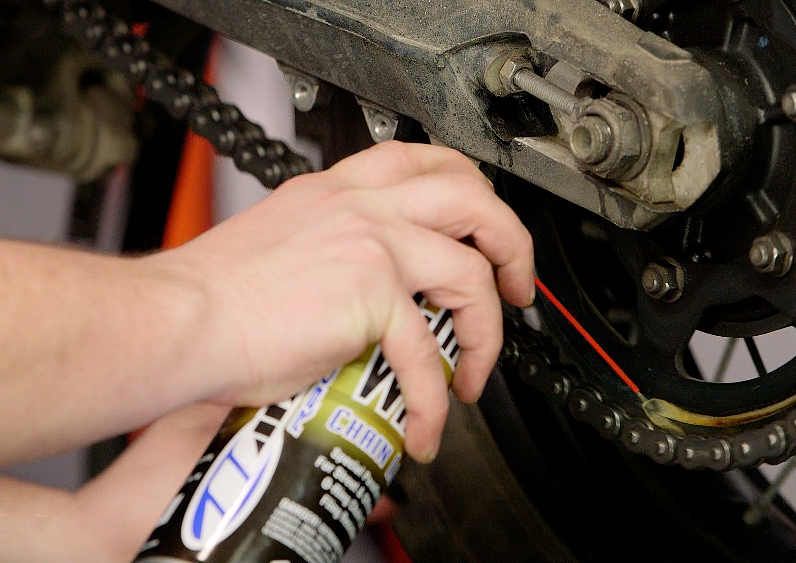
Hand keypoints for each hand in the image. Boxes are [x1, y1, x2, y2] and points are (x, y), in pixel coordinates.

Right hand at [145, 141, 533, 461]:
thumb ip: (336, 249)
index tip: (485, 233)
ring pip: (470, 272)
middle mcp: (359, 206)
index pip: (422, 162)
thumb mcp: (284, 243)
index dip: (471, 192)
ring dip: (488, 332)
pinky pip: (427, 352)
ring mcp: (369, 244)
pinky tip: (426, 424)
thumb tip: (372, 291)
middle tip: (516, 289)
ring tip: (477, 371)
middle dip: (512, 245)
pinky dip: (434, 398)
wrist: (174, 320)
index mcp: (339, 191)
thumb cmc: (213, 296)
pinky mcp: (368, 293)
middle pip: (471, 197)